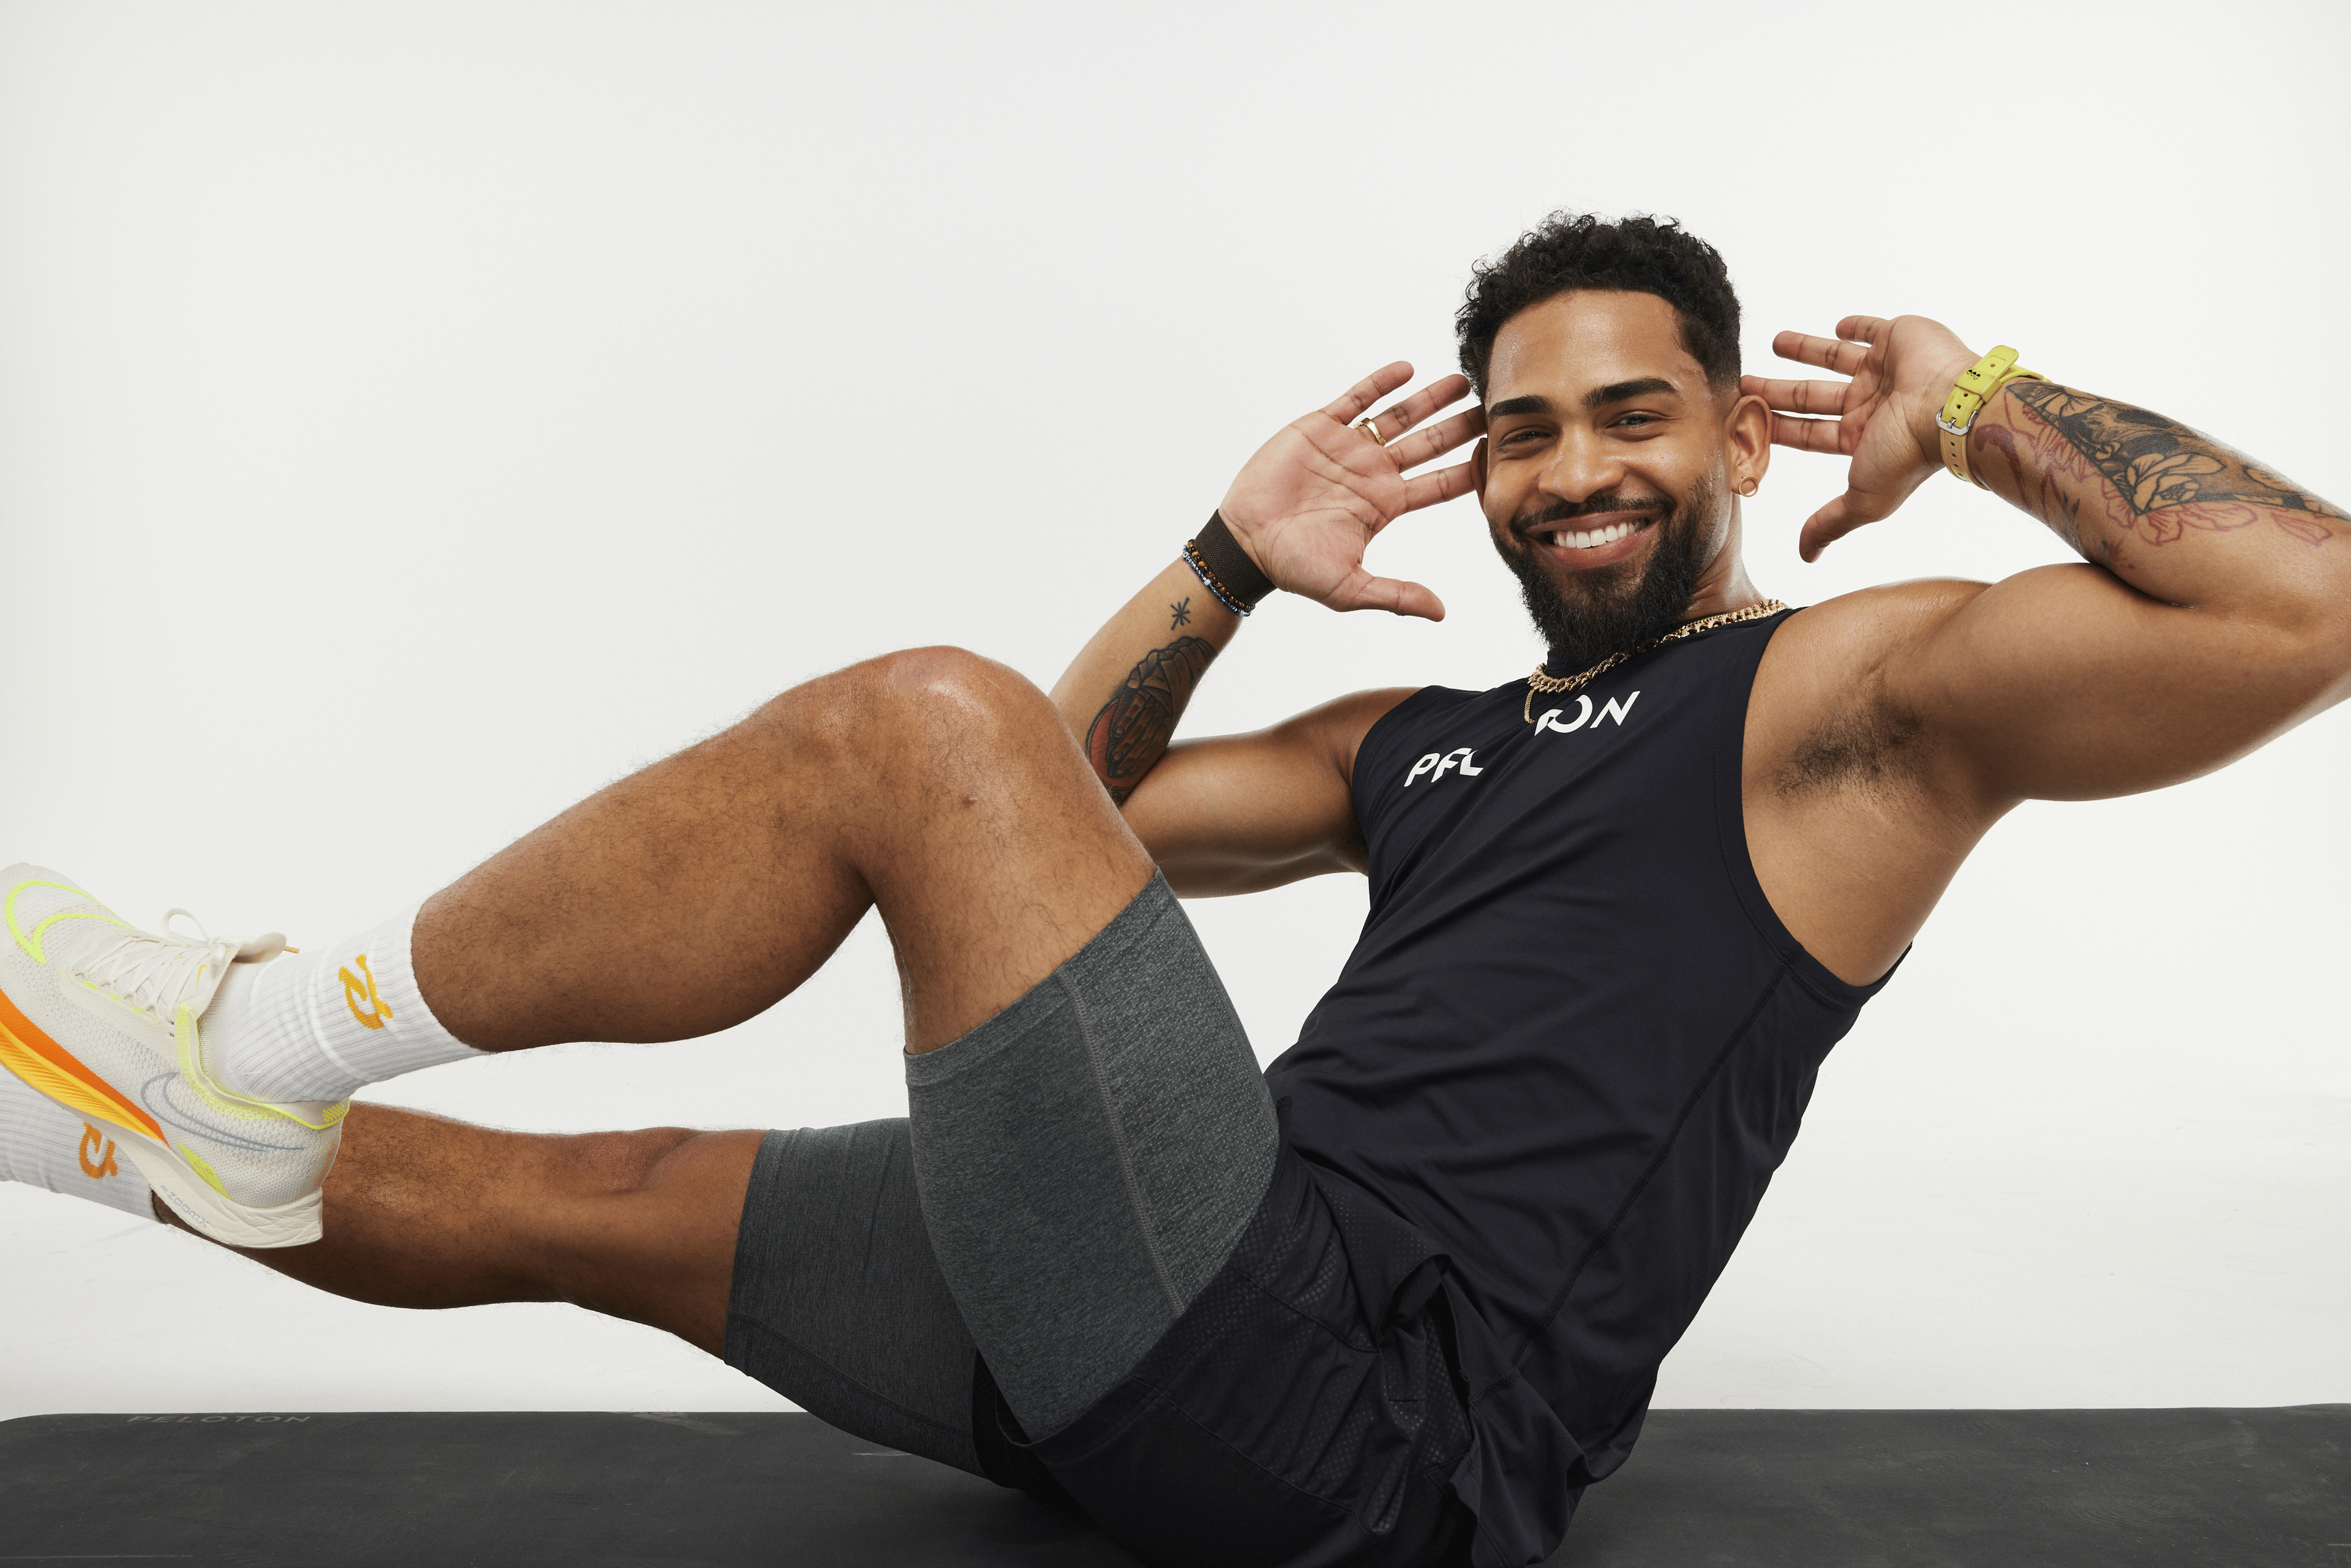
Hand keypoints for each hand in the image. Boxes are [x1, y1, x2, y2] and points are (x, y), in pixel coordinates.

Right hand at [1217, 363, 1481, 619]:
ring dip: (1430, 398)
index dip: (1471, 469)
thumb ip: (1396, 595)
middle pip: (1429, 443)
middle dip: (1461, 426)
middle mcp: (1373, 472)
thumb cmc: (1293, 567)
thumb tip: (1441, 613)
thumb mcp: (1349, 587)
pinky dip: (1379, 383)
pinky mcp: (1320, 427)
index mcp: (1385, 504)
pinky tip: (1406, 368)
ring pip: (1398, 416)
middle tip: (1496, 408)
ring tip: (1462, 380)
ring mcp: (1348, 447)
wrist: (1245, 542)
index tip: (1502, 455)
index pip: (1440, 483)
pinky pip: (1355, 399)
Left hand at [1744, 315, 1979, 559]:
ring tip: (1774, 342)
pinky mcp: (1900, 337)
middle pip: (1812, 396)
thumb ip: (1830, 523)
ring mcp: (1885, 370)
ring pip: (1835, 359)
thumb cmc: (1908, 455)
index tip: (1747, 420)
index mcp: (1861, 438)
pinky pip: (1873, 329)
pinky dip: (1856, 325)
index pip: (1808, 433)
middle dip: (1778, 391)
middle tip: (1745, 383)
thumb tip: (1805, 557)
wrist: (1950, 408)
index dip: (1778, 428)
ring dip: (1805, 351)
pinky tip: (1838, 324)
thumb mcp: (1861, 499)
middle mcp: (1872, 404)